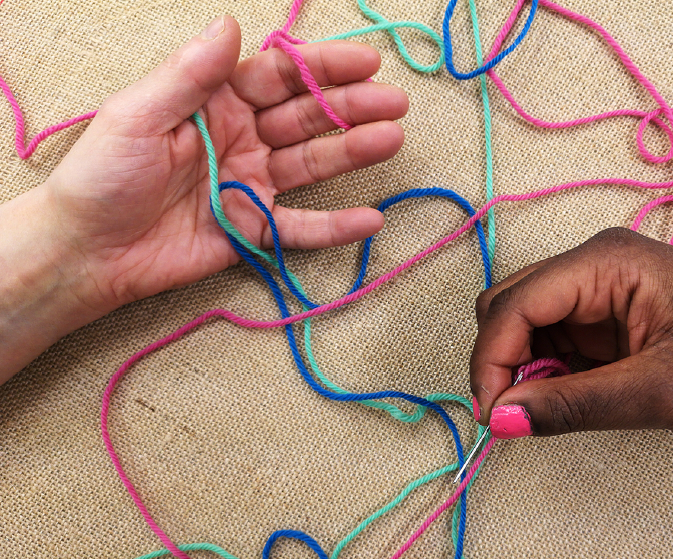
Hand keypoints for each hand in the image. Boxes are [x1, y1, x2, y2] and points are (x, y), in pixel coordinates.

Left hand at [0, 16, 408, 380]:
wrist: (86, 252)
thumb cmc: (102, 176)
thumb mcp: (138, 115)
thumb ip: (188, 75)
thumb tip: (230, 25)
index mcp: (214, 101)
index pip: (278, 76)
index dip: (323, 67)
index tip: (365, 63)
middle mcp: (241, 136)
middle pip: (305, 116)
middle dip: (351, 107)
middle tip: (395, 103)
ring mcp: (251, 182)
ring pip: (311, 163)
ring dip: (353, 152)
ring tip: (392, 140)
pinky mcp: (254, 227)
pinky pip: (301, 226)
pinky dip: (335, 226)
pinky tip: (371, 218)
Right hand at [470, 228, 672, 491]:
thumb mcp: (659, 391)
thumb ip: (573, 404)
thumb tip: (501, 418)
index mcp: (607, 260)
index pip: (516, 303)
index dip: (492, 361)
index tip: (493, 416)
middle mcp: (597, 262)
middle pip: (511, 304)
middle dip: (502, 360)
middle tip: (515, 415)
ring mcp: (602, 285)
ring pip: (527, 322)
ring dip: (524, 366)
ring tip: (551, 408)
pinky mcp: (609, 312)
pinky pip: (555, 337)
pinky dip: (548, 369)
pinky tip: (571, 395)